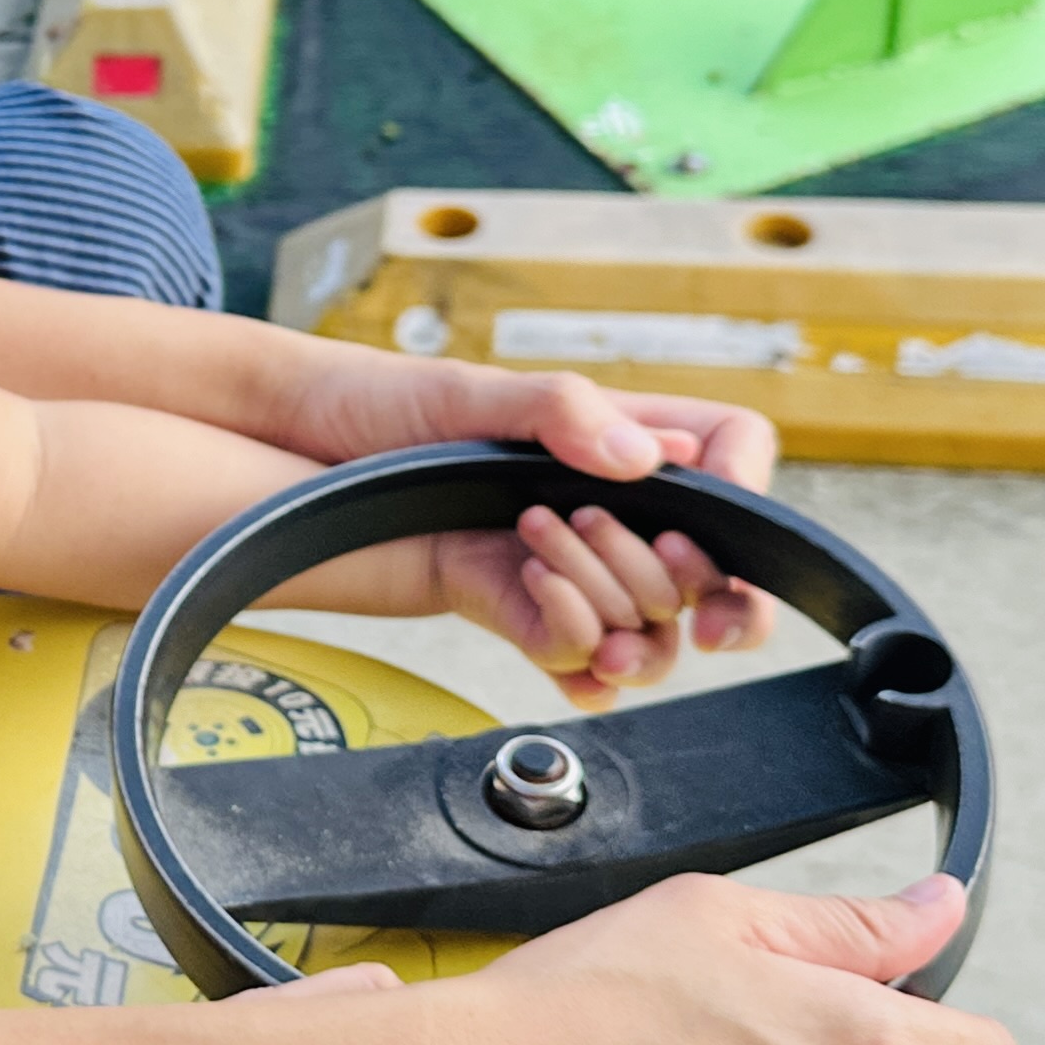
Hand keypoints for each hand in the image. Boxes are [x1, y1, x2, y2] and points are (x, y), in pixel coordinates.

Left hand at [283, 357, 781, 701]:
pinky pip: (577, 652)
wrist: (299, 460)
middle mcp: (608, 502)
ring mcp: (569, 562)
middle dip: (708, 588)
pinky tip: (536, 601)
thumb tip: (642, 454)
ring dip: (625, 610)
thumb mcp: (470, 392)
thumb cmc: (385, 406)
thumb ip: (558, 410)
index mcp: (620, 435)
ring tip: (548, 555)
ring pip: (651, 622)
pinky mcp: (519, 607)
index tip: (723, 528)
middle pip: (711, 565)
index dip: (745, 496)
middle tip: (674, 576)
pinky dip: (571, 643)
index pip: (731, 458)